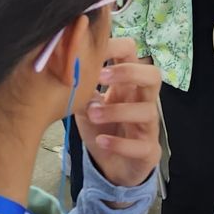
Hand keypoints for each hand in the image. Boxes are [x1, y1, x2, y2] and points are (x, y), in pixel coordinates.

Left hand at [77, 36, 161, 187]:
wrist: (112, 166)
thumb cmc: (102, 129)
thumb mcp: (85, 107)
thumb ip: (78, 90)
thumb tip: (60, 70)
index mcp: (127, 85)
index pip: (132, 56)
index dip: (116, 47)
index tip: (92, 50)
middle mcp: (142, 101)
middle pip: (152, 76)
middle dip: (129, 72)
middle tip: (102, 77)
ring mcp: (148, 126)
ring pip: (147, 110)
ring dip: (118, 111)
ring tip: (93, 114)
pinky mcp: (148, 151)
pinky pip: (141, 145)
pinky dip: (120, 143)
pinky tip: (102, 141)